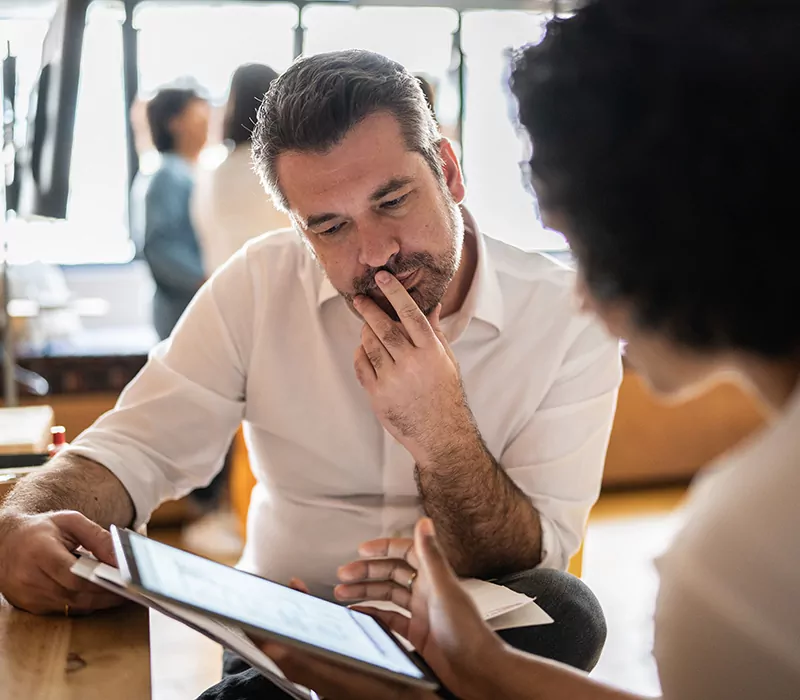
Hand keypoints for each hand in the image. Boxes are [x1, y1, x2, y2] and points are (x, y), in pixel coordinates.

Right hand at [0, 510, 122, 614]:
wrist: (4, 542)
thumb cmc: (41, 529)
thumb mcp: (71, 522)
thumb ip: (97, 538)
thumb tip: (120, 558)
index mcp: (40, 552)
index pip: (73, 575)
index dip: (100, 581)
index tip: (124, 581)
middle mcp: (29, 577)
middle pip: (74, 594)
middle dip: (105, 595)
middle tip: (130, 591)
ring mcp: (27, 595)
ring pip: (70, 605)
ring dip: (97, 602)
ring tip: (120, 593)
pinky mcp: (29, 606)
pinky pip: (62, 610)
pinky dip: (82, 604)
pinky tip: (98, 596)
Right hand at [263, 520, 504, 699]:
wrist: (477, 670)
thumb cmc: (467, 631)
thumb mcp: (444, 588)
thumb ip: (431, 555)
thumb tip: (424, 522)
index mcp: (434, 576)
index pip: (405, 552)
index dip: (384, 548)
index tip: (362, 549)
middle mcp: (427, 591)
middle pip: (391, 574)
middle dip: (367, 572)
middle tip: (344, 574)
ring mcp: (421, 612)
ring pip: (388, 595)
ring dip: (365, 592)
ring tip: (342, 593)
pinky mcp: (417, 634)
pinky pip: (390, 619)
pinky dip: (373, 614)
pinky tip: (359, 613)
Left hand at [352, 271, 473, 461]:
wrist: (440, 433)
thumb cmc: (445, 393)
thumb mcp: (446, 360)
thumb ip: (434, 332)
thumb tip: (432, 305)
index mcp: (431, 351)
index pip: (410, 314)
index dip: (395, 293)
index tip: (382, 277)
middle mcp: (411, 363)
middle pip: (384, 327)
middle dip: (370, 309)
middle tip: (360, 298)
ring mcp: (393, 380)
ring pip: (369, 345)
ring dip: (365, 332)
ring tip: (366, 327)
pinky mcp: (378, 395)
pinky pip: (361, 366)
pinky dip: (360, 354)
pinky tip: (364, 350)